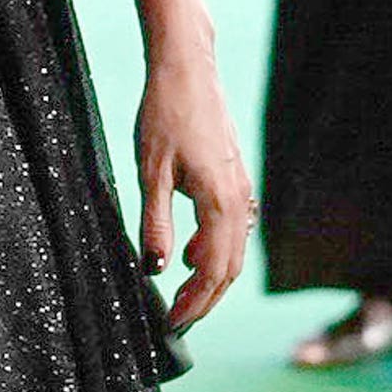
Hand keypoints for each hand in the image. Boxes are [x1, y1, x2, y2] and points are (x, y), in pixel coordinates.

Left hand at [134, 46, 250, 331]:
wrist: (187, 67)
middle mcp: (238, 199)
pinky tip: (188, 251)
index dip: (193, 304)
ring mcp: (240, 187)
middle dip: (204, 301)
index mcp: (219, 201)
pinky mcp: (234, 176)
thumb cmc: (165, 113)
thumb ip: (154, 223)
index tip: (171, 325)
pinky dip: (214, 250)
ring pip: (233, 249)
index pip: (211, 272)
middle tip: (176, 323)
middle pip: (228, 268)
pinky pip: (232, 228)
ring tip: (180, 296)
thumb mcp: (150, 171)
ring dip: (210, 278)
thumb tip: (155, 269)